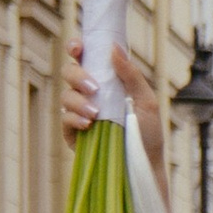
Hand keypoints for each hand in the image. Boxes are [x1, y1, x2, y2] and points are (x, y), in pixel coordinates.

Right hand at [64, 32, 166, 179]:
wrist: (144, 165)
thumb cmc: (148, 133)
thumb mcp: (146, 101)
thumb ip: (131, 75)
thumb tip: (114, 47)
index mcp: (106, 81)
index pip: (85, 58)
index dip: (76, 48)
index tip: (78, 48)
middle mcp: (89, 94)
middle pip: (69, 72)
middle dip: (77, 76)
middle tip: (94, 88)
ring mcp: (79, 113)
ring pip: (66, 95)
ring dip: (79, 101)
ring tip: (97, 114)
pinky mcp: (73, 133)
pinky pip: (64, 119)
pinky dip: (74, 118)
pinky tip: (88, 125)